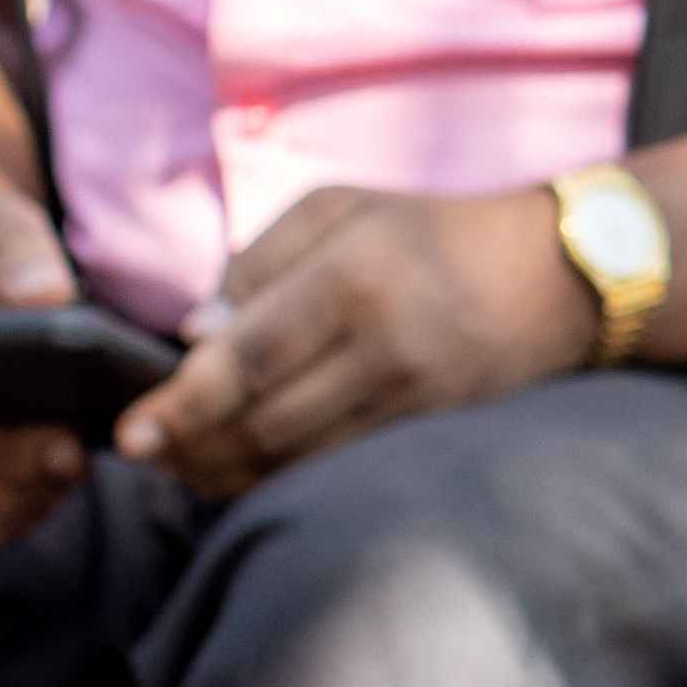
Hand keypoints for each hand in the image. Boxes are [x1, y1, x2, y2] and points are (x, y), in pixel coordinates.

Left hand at [114, 182, 591, 500]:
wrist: (555, 273)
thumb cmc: (428, 231)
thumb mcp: (341, 208)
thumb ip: (257, 260)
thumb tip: (195, 335)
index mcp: (354, 274)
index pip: (248, 357)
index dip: (182, 404)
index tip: (131, 433)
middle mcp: (386, 342)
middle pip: (264, 421)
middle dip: (192, 447)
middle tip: (144, 450)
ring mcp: (415, 395)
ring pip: (296, 458)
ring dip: (226, 471)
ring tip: (182, 464)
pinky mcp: (431, 430)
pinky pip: (336, 469)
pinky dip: (278, 478)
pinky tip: (242, 470)